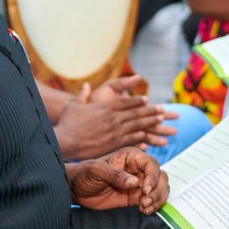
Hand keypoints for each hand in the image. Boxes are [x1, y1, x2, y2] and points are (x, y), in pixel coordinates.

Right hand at [55, 92, 174, 160]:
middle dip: (150, 110)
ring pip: (137, 125)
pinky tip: (151, 137)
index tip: (147, 99)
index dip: (137, 101)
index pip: (125, 102)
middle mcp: (113, 118)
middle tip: (162, 110)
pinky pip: (132, 139)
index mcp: (105, 107)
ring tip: (161, 121)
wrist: (65, 141)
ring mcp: (115, 131)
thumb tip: (87, 85)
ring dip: (150, 122)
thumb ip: (82, 95)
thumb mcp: (72, 105)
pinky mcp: (114, 143)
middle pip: (136, 112)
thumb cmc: (67, 123)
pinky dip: (143, 137)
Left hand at [69, 148, 167, 213]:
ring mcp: (139, 183)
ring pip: (160, 188)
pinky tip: (144, 211)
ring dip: (157, 199)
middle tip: (144, 202)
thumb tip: (136, 182)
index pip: (151, 164)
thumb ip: (116, 175)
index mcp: (131, 157)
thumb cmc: (85, 174)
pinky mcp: (137, 197)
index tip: (145, 190)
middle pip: (160, 176)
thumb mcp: (97, 171)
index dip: (152, 177)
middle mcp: (138, 169)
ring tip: (144, 207)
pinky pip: (153, 200)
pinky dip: (154, 206)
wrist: (76, 189)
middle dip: (157, 190)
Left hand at [92, 76, 173, 143]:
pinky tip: (145, 146)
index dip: (162, 112)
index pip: (150, 110)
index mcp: (131, 107)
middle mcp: (129, 118)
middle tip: (175, 131)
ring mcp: (123, 127)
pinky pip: (128, 141)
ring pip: (142, 133)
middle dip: (162, 127)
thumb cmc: (98, 96)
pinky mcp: (115, 135)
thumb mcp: (112, 86)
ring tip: (164, 142)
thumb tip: (139, 77)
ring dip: (153, 138)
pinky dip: (137, 143)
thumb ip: (125, 82)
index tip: (173, 115)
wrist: (82, 106)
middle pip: (149, 123)